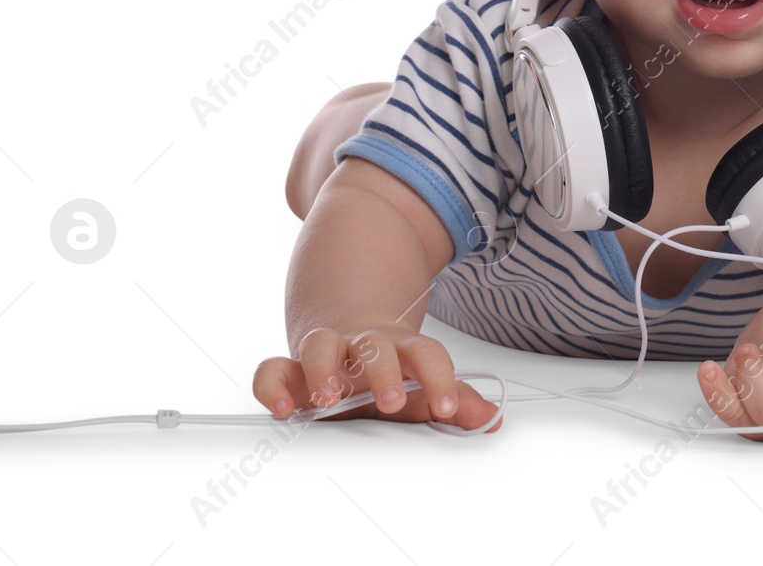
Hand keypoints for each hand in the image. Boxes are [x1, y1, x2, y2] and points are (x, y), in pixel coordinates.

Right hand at [252, 324, 500, 431]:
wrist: (350, 343)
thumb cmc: (390, 376)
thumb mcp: (422, 389)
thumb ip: (455, 402)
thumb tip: (490, 420)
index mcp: (402, 351)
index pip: (427, 354)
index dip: (440, 379)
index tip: (448, 408)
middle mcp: (363, 348)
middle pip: (373, 346)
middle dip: (382, 370)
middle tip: (389, 400)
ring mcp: (326, 354)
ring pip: (320, 345)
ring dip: (324, 369)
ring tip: (328, 399)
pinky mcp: (291, 370)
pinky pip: (273, 368)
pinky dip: (273, 385)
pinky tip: (282, 408)